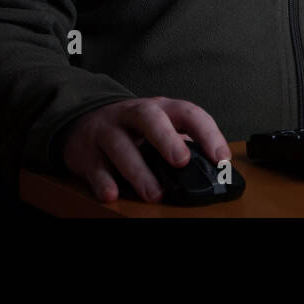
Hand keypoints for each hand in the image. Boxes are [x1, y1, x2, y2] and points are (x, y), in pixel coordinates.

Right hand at [59, 96, 231, 202]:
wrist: (84, 120)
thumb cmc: (133, 128)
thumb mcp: (160, 126)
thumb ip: (182, 142)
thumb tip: (213, 169)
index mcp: (160, 108)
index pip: (187, 112)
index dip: (207, 133)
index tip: (220, 157)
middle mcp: (133, 115)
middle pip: (149, 119)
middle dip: (166, 139)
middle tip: (181, 162)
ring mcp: (107, 131)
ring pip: (120, 146)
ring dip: (139, 172)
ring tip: (154, 194)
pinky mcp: (86, 153)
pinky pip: (94, 168)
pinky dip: (103, 181)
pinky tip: (112, 193)